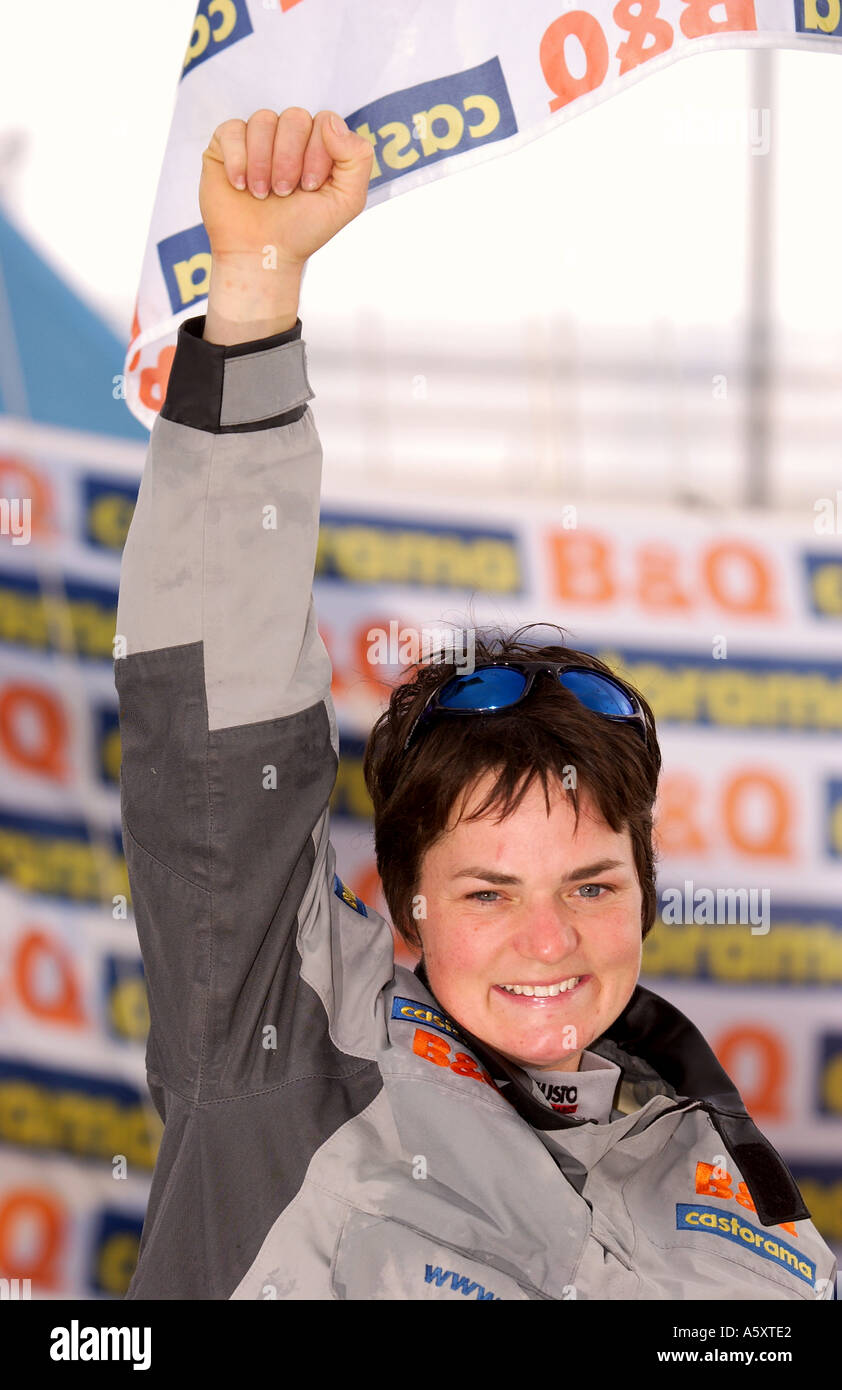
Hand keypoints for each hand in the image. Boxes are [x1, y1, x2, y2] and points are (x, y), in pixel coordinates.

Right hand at [199, 107, 373, 269]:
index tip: (309, 188)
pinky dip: (238, 160)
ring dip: (263, 162)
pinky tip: (240, 186)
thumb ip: (357, 158)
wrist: (262, 254)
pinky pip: (232, 130)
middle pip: (295, 118)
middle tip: (284, 193)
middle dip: (290, 159)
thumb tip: (330, 122)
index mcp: (319, 145)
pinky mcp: (226, 144)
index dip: (318, 153)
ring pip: (263, 119)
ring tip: (261, 194)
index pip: (325, 121)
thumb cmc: (303, 230)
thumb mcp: (347, 200)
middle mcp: (289, 136)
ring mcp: (257, 138)